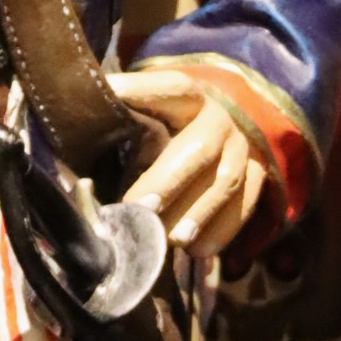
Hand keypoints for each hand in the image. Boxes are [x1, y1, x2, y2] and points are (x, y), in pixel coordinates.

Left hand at [113, 65, 271, 260]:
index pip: (171, 89)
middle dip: (169, 181)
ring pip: (226, 181)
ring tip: (173, 239)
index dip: (142, 90)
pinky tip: (198, 251)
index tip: (109, 95)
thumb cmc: (170, 125)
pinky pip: (246, 204)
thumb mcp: (152, 114)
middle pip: (199, 149)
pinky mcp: (258, 175)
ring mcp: (242, 148)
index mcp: (188, 98)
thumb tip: (83, 136)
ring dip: (198, 212)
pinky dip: (223, 230)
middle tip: (140, 208)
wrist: (225, 125)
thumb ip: (125, 125)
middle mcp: (219, 120)